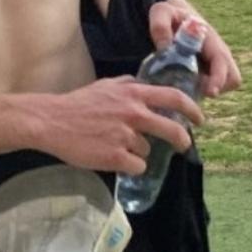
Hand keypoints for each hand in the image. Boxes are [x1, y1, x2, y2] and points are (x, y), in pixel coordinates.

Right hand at [37, 75, 203, 175]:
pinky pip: (136, 166)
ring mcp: (126, 136)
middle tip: (183, 145)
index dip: (191, 109)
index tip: (199, 118)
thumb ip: (128, 85)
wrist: (51, 122)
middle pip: (172, 130)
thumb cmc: (77, 103)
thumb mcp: (106, 86)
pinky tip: (113, 159)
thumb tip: (146, 86)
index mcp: (133, 94)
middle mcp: (134, 113)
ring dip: (138, 152)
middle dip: (182, 140)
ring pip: (148, 151)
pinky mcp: (117, 157)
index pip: (173, 98)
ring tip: (116, 146)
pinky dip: (128, 166)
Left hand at [150, 0, 241, 97]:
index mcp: (211, 40)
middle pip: (231, 79)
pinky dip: (199, 91)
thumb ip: (159, 26)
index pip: (224, 63)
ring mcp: (216, 64)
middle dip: (215, 88)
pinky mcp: (209, 73)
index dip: (219, 79)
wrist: (176, 16)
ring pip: (222, 87)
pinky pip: (211, 89)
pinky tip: (181, 85)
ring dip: (205, 91)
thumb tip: (165, 48)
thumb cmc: (170, 14)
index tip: (210, 92)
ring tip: (183, 85)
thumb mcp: (161, 13)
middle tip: (190, 89)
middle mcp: (219, 54)